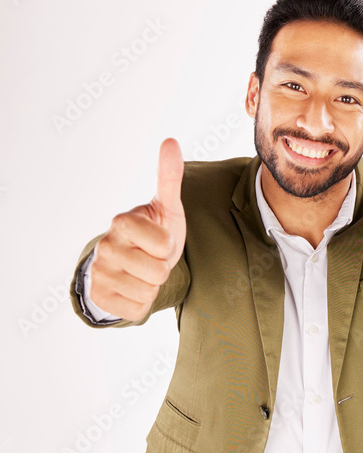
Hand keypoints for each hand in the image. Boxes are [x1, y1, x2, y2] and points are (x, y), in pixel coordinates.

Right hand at [89, 138, 185, 321]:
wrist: (132, 263)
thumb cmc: (154, 233)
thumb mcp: (167, 207)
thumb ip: (169, 178)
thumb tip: (171, 142)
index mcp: (121, 221)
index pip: (164, 245)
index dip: (169, 247)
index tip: (158, 240)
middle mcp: (105, 246)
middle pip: (158, 271)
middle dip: (162, 268)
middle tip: (151, 259)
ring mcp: (100, 273)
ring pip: (148, 292)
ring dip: (152, 286)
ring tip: (143, 273)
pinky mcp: (101, 298)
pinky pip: (137, 310)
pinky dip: (141, 304)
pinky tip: (133, 289)